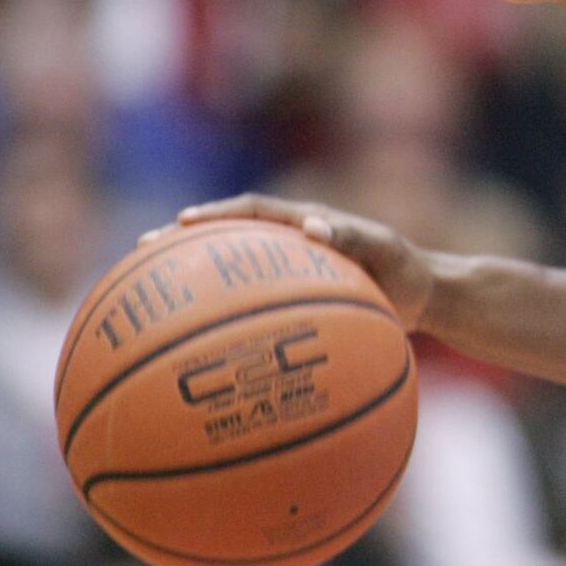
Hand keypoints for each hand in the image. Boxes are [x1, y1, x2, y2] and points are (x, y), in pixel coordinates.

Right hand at [160, 195, 435, 330]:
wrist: (426, 296)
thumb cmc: (406, 268)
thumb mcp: (385, 248)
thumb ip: (353, 237)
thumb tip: (313, 229)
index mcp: (304, 223)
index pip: (251, 210)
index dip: (214, 215)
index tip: (179, 224)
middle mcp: (288, 246)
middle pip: (226, 242)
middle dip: (182, 247)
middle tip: (139, 258)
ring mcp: (289, 276)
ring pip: (232, 278)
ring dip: (195, 286)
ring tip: (150, 306)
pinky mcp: (295, 305)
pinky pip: (254, 311)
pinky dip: (227, 324)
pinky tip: (201, 354)